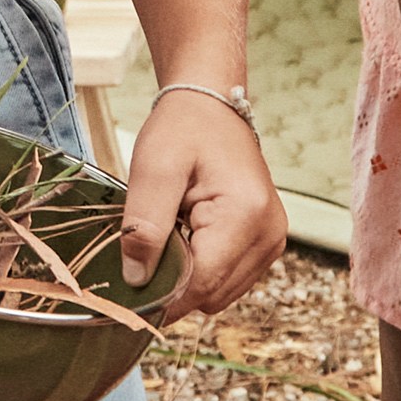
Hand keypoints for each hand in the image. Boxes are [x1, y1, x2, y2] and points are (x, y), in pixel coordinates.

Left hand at [120, 91, 287, 319]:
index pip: (199, 286)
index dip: (159, 293)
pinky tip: (192, 234)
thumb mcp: (154, 167)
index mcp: (246, 215)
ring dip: (190, 275)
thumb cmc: (184, 128)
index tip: (129, 284)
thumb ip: (144, 226)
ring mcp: (271, 240)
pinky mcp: (266, 242)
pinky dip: (203, 268)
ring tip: (177, 230)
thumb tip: (136, 282)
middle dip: (175, 280)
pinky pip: (227, 281)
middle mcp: (269, 234)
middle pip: (209, 296)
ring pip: (218, 295)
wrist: (211, 105)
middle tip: (156, 238)